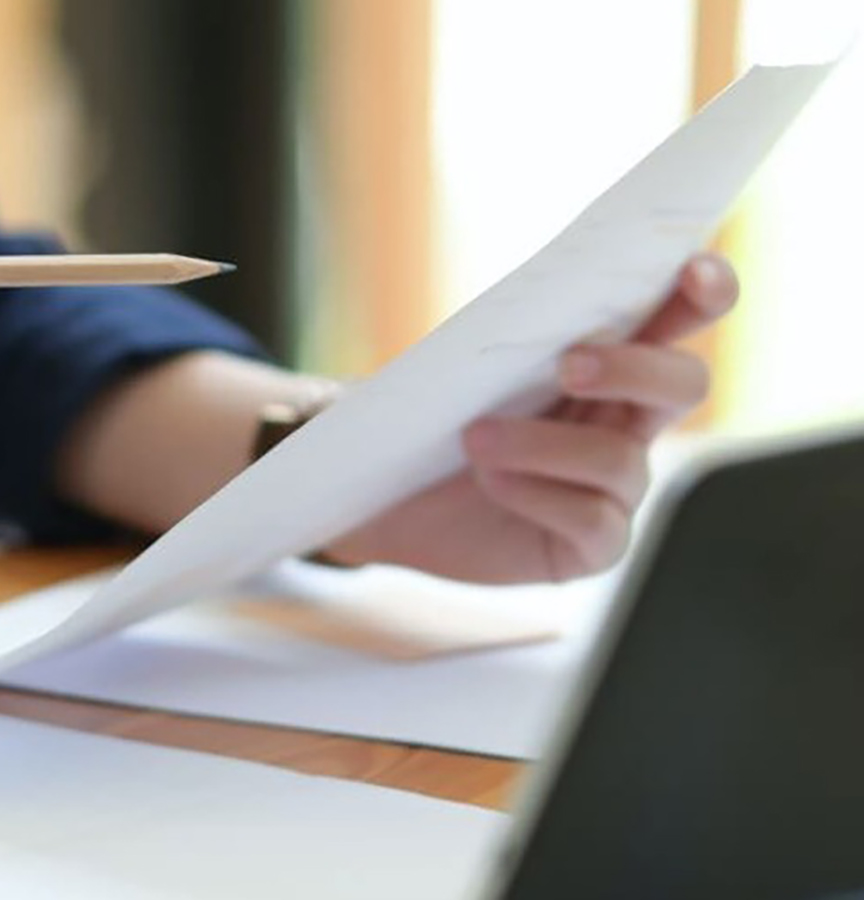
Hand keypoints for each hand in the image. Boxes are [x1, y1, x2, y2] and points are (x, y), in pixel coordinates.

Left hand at [324, 253, 737, 583]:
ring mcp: (618, 488)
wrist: (389, 501)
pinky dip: (535, 492)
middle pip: (685, 384)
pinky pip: (592, 518)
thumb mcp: (464, 367)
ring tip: (475, 439)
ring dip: (541, 443)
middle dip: (635, 368)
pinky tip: (491, 481)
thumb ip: (512, 332)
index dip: (707, 290)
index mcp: (611, 363)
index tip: (693, 271)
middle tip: (567, 365)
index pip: (681, 317)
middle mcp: (629, 423)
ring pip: (619, 459)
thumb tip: (535, 300)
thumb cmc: (433, 421)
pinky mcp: (595, 544)